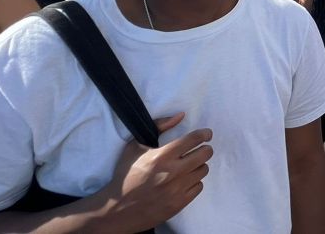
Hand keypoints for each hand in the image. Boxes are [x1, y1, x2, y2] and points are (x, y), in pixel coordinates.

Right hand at [98, 113, 212, 229]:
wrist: (118, 209)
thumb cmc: (127, 174)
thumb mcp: (135, 146)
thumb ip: (159, 127)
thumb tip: (181, 115)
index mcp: (162, 156)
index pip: (194, 139)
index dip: (205, 134)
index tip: (207, 134)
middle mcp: (172, 172)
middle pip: (205, 154)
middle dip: (205, 149)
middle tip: (200, 150)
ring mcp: (177, 189)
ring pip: (203, 170)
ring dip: (198, 166)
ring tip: (188, 166)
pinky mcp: (179, 203)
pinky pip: (199, 186)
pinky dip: (194, 182)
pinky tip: (184, 181)